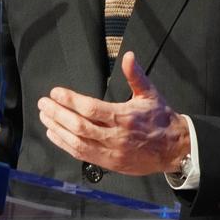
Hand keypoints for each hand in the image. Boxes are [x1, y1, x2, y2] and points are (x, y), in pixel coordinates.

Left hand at [37, 52, 188, 175]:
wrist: (175, 150)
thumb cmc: (161, 119)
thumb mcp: (150, 94)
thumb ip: (135, 75)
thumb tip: (129, 55)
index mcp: (124, 117)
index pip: (91, 108)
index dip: (70, 101)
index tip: (56, 92)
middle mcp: (115, 136)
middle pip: (79, 126)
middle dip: (58, 114)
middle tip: (43, 103)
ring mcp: (111, 152)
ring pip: (77, 142)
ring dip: (57, 129)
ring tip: (44, 117)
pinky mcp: (109, 163)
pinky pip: (82, 155)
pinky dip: (65, 145)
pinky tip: (54, 134)